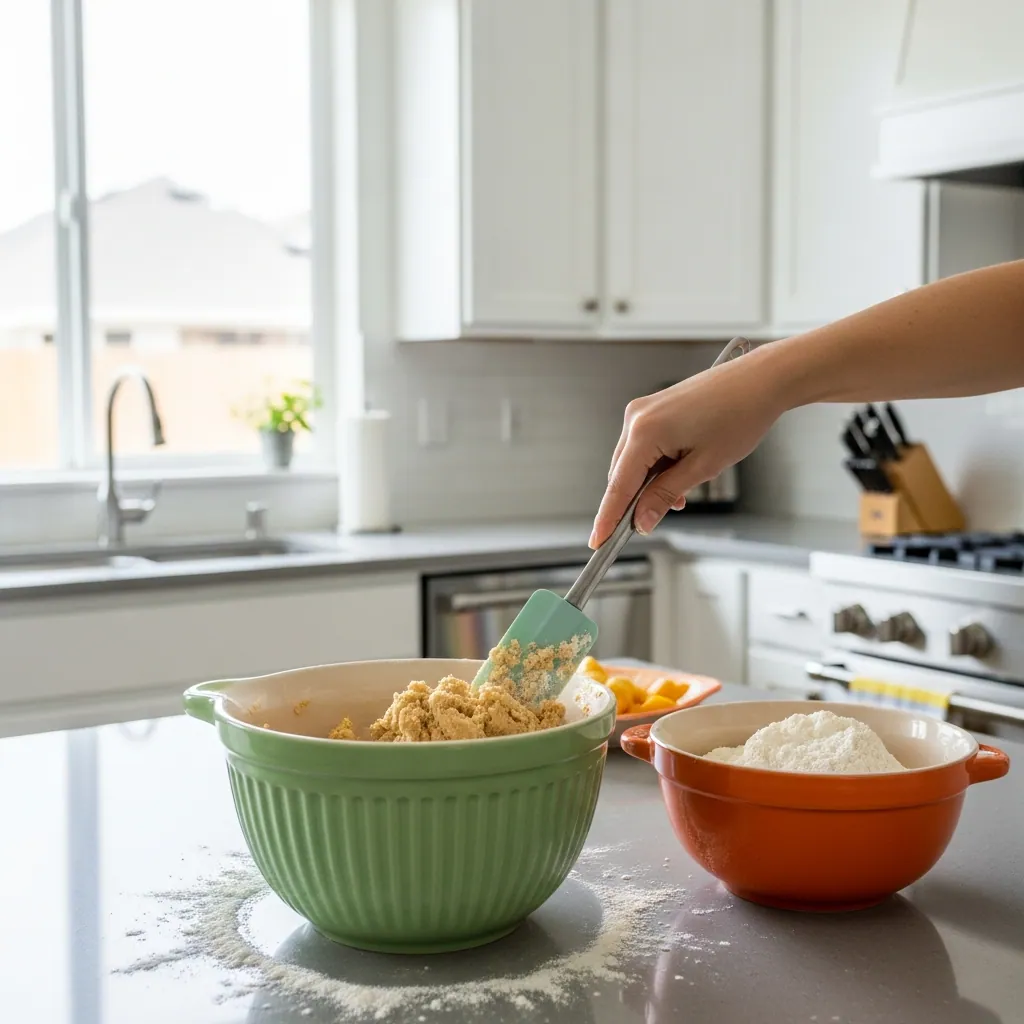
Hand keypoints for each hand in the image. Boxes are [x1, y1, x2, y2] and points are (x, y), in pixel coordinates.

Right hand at [589, 352, 785, 547]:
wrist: (761, 380)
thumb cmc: (739, 416)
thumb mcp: (703, 467)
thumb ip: (666, 495)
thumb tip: (642, 520)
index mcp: (645, 431)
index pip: (618, 486)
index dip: (608, 518)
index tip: (598, 542)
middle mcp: (636, 417)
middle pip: (621, 474)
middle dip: (633, 501)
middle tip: (649, 524)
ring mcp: (643, 410)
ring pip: (632, 461)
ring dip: (648, 484)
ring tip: (681, 496)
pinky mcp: (654, 408)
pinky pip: (643, 446)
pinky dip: (655, 466)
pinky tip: (678, 475)